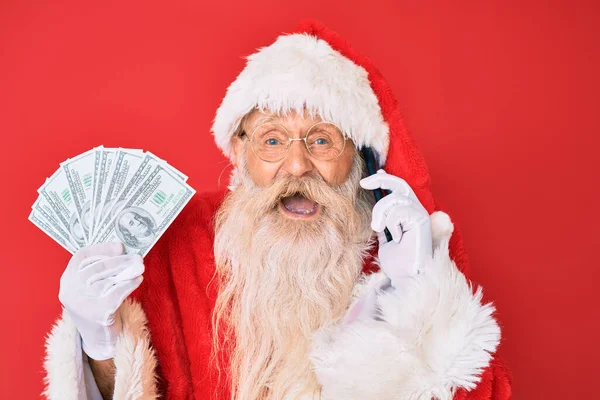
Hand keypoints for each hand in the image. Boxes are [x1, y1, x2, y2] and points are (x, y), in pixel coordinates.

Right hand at [58, 242, 143, 359]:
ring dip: (127, 272)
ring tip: (139, 267)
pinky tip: (138, 279)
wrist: (99, 340)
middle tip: (137, 258)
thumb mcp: (92, 287)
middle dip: (120, 261)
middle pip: (96, 268)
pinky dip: (130, 284)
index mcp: (67, 281)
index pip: (81, 257)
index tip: (120, 246)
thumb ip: (101, 270)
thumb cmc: (100, 306)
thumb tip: (123, 250)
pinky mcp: (98, 314)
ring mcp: (82, 304)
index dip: (101, 249)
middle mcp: (70, 292)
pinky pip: (117, 293)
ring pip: (107, 280)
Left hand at [360, 170, 432, 286]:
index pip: (399, 189)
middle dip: (381, 180)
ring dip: (380, 213)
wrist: (407, 277)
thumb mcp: (385, 238)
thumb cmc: (398, 263)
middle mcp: (416, 211)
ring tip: (378, 228)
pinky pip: (398, 211)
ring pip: (394, 198)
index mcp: (408, 214)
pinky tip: (396, 237)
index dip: (386, 179)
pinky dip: (391, 223)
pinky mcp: (421, 220)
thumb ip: (383, 222)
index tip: (374, 173)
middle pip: (400, 184)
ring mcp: (420, 215)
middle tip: (363, 183)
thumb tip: (376, 207)